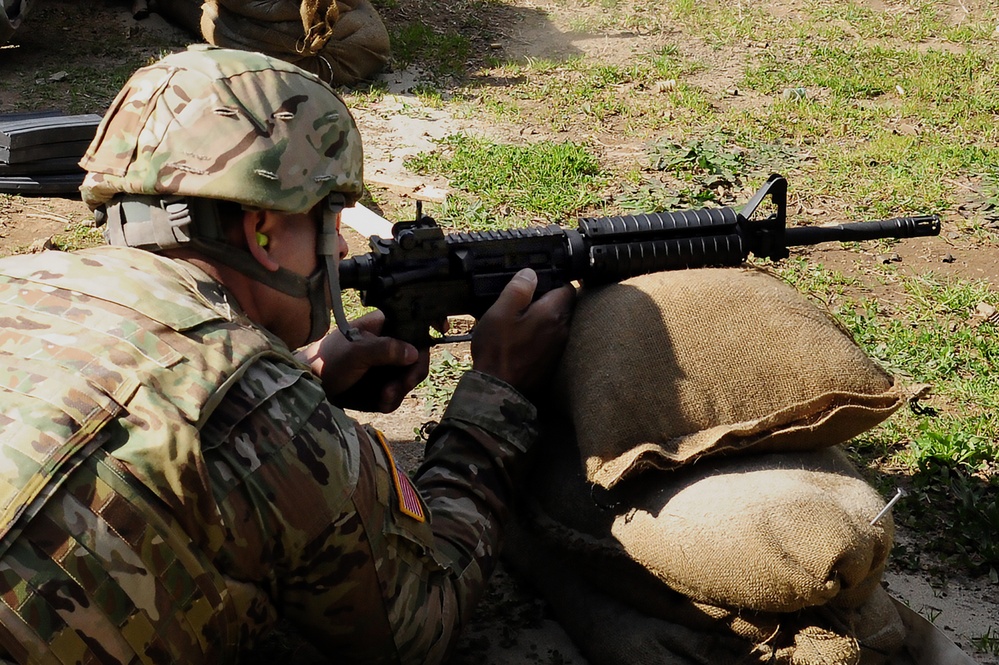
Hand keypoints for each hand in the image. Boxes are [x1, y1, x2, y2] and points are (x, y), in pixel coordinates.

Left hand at [298, 310, 429, 412]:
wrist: (308, 387)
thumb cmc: (327, 361)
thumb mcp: (356, 352)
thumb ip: (386, 349)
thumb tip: (414, 352)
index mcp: (384, 325)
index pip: (414, 321)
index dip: (430, 324)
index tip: (442, 330)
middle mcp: (389, 342)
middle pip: (418, 356)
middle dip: (410, 375)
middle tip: (396, 387)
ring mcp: (386, 364)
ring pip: (410, 378)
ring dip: (399, 391)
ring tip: (381, 398)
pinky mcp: (381, 383)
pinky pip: (398, 393)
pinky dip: (390, 400)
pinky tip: (378, 402)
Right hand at [470, 268, 574, 397]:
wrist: (500, 392)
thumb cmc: (498, 351)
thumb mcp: (500, 312)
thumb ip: (518, 289)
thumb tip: (530, 273)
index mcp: (552, 314)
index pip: (567, 288)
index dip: (553, 281)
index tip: (537, 282)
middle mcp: (562, 330)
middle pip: (564, 307)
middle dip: (550, 300)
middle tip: (527, 300)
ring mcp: (559, 349)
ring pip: (558, 325)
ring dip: (545, 320)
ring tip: (523, 320)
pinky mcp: (552, 364)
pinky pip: (552, 342)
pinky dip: (542, 337)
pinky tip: (524, 340)